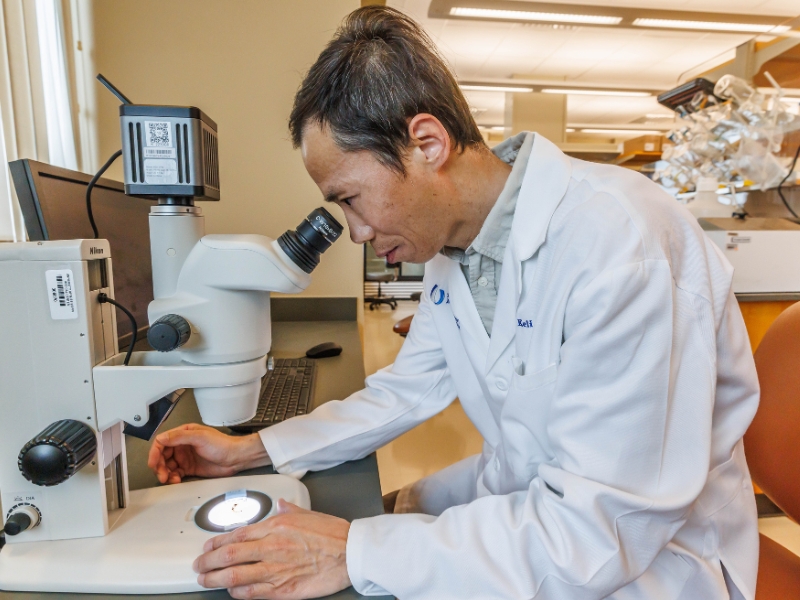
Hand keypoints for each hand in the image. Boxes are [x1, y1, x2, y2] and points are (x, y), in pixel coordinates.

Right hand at [147, 423, 270, 483]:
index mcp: (184, 434)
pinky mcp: (189, 468)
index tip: (153, 463)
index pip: (162, 442)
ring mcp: (185, 457)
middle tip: (162, 475)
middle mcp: (183, 445)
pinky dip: (172, 478)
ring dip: (165, 473)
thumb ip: (179, 437)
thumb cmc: (222, 444)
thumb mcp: (200, 437)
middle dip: (159, 466)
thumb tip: (162, 438)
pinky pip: (175, 473)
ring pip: (167, 466)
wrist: (235, 458)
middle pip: (162, 455)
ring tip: (169, 479)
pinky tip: (175, 480)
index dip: (155, 452)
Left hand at [193, 499, 350, 598]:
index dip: (216, 542)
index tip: (207, 546)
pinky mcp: (283, 589)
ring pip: (234, 576)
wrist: (350, 553)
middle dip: (207, 561)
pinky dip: (237, 593)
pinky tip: (231, 591)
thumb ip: (289, 510)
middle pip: (228, 555)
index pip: (236, 534)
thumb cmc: (333, 534)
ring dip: (215, 579)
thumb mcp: (307, 514)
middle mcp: (271, 547)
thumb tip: (280, 504)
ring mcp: (276, 569)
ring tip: (205, 580)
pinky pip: (252, 593)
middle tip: (198, 565)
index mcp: (276, 526)